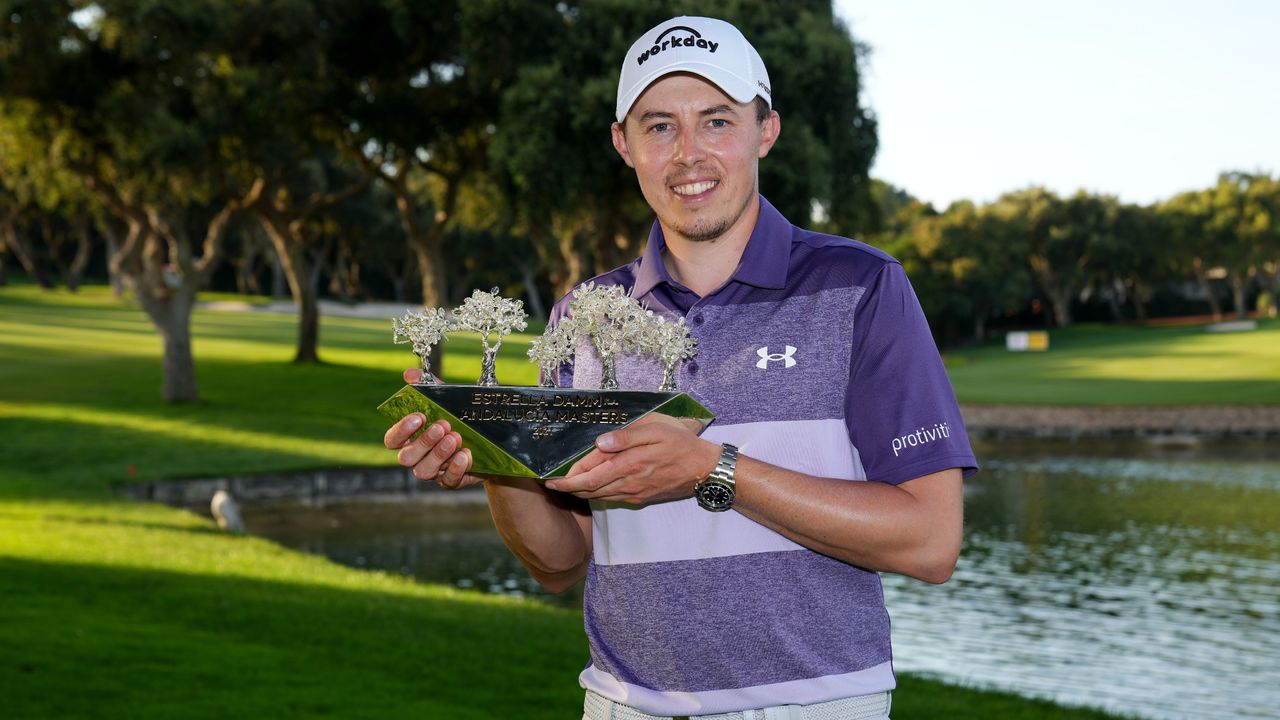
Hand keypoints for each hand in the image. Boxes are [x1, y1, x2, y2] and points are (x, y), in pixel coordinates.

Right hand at [383, 368, 481, 488]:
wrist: (490, 440)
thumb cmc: (459, 417)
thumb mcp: (446, 398)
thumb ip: (428, 386)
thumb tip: (409, 374)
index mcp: (410, 438)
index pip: (392, 440)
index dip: (401, 430)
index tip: (419, 416)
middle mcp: (418, 457)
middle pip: (406, 457)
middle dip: (423, 441)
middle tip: (443, 426)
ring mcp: (434, 471)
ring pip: (424, 471)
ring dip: (439, 454)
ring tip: (455, 438)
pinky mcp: (451, 481)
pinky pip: (448, 481)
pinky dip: (456, 468)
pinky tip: (465, 455)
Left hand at [545, 414, 719, 504]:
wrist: (705, 469)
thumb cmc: (681, 444)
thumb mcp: (655, 430)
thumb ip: (626, 436)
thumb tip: (599, 443)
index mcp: (627, 464)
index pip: (589, 475)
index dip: (567, 478)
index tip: (550, 478)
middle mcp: (628, 482)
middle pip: (590, 489)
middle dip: (568, 488)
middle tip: (551, 485)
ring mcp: (635, 493)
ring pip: (600, 496)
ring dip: (581, 493)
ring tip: (566, 486)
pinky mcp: (642, 498)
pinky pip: (613, 498)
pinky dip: (598, 495)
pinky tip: (593, 489)